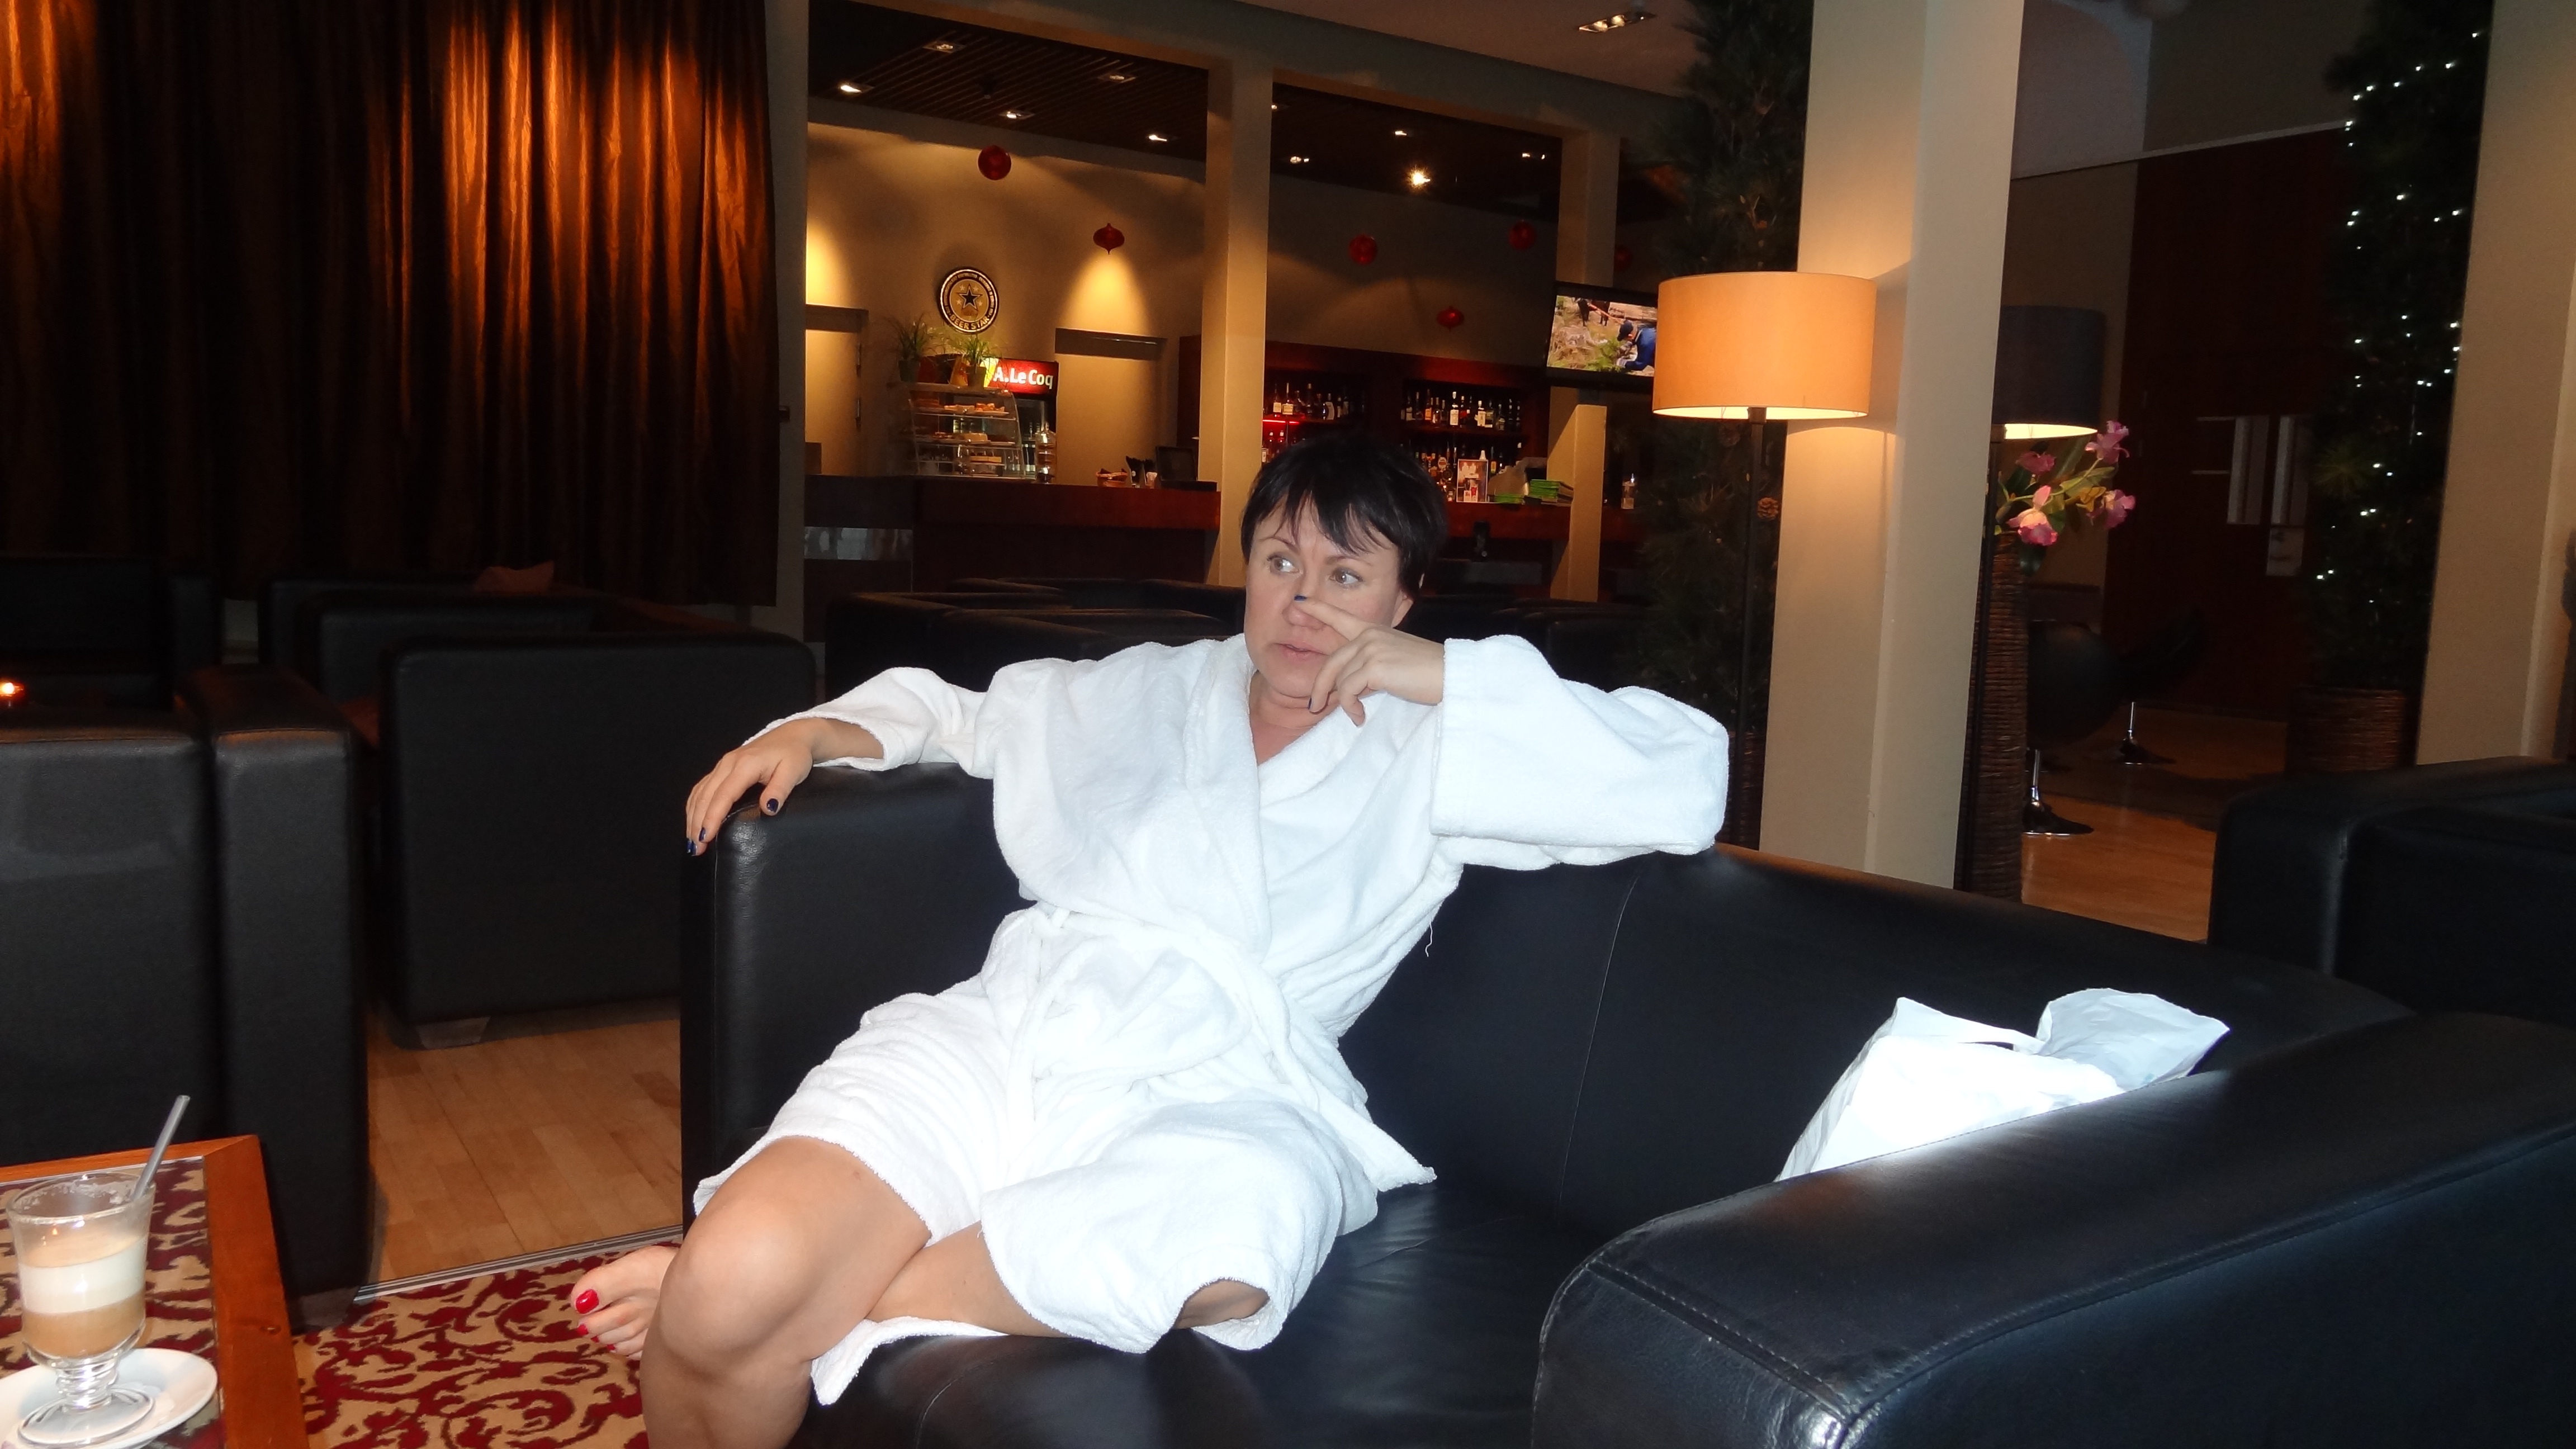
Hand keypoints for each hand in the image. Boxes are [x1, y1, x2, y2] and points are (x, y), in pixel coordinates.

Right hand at [682, 718, 878, 853]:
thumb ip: (780, 789)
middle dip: (698, 823)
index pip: (723, 795)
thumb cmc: (795, 754)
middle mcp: (728, 763)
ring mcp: (723, 765)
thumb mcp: (794, 771)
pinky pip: (703, 788)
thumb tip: (767, 808)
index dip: (712, 817)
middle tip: (696, 848)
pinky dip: (695, 806)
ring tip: (693, 841)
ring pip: (700, 793)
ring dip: (693, 817)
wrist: (792, 735)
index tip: (706, 837)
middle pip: (706, 796)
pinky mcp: (722, 768)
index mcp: (745, 765)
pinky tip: (694, 821)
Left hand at [1299, 597, 1443, 722]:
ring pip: (1339, 680)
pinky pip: (1348, 692)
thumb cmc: (1428, 672)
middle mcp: (1369, 635)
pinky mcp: (1374, 667)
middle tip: (1315, 706)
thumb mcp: (1395, 662)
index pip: (1340, 617)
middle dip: (1320, 686)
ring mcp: (1370, 649)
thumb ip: (1371, 665)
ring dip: (1342, 703)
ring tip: (1355, 715)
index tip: (1298, 603)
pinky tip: (1360, 716)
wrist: (1450, 674)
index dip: (1317, 609)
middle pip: (1331, 662)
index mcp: (1374, 630)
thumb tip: (1352, 686)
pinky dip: (1351, 708)